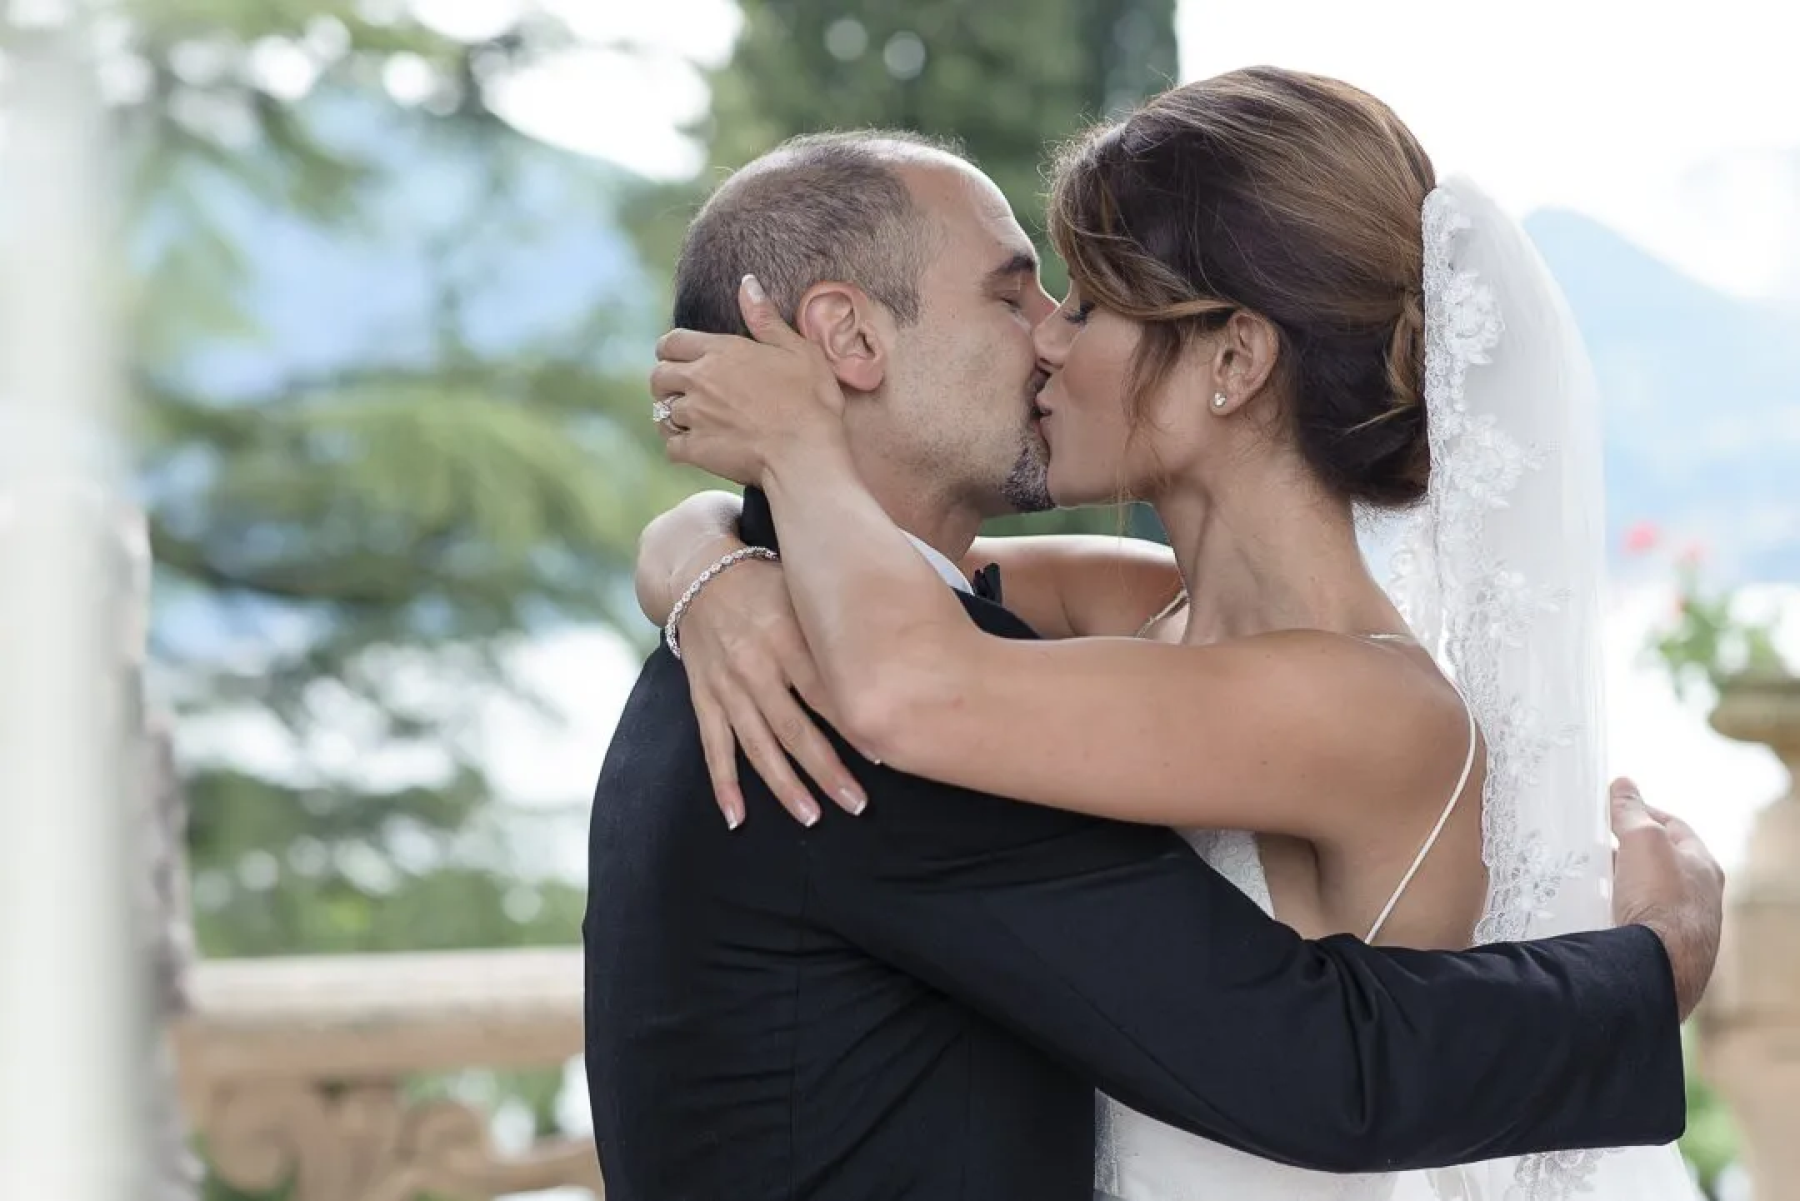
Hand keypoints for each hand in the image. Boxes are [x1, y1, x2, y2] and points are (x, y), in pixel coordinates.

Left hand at [652, 275, 849, 485]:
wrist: (805, 452)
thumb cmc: (810, 400)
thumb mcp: (797, 349)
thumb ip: (765, 318)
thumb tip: (747, 283)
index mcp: (721, 351)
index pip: (672, 342)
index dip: (671, 349)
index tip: (679, 358)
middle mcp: (700, 380)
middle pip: (658, 376)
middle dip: (666, 382)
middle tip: (683, 390)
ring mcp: (695, 416)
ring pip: (663, 412)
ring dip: (674, 416)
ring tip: (692, 421)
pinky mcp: (695, 449)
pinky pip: (671, 446)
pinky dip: (679, 447)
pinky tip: (695, 448)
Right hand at [674, 553, 867, 828]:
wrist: (699, 572)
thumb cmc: (769, 583)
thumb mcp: (804, 592)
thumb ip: (838, 625)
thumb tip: (894, 656)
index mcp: (787, 636)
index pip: (825, 691)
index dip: (853, 724)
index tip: (884, 753)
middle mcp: (756, 665)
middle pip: (795, 728)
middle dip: (826, 770)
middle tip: (857, 805)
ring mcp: (727, 686)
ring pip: (758, 746)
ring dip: (785, 785)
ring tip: (811, 818)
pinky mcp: (704, 698)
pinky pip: (714, 747)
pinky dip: (724, 785)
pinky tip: (737, 817)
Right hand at [1609, 777, 1724, 1020]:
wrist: (1656, 966)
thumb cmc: (1659, 899)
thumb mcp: (1644, 840)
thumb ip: (1632, 811)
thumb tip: (1624, 784)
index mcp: (1703, 866)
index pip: (1674, 827)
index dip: (1644, 812)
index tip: (1616, 807)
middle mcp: (1700, 897)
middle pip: (1661, 863)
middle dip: (1630, 849)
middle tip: (1599, 842)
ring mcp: (1683, 927)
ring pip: (1649, 894)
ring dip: (1624, 883)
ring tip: (1594, 877)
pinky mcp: (1661, 950)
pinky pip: (1637, 921)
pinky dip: (1619, 910)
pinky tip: (1600, 911)